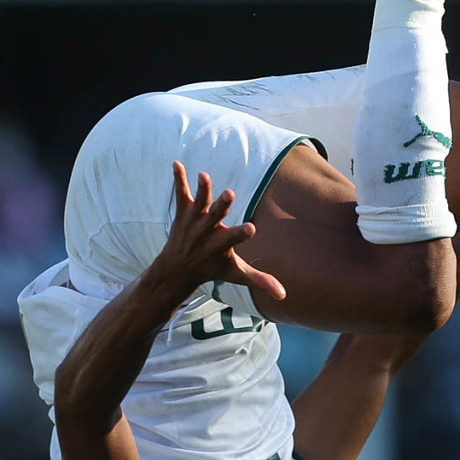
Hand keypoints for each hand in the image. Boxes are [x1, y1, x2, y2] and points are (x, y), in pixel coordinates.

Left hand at [149, 162, 285, 302]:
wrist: (177, 268)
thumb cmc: (212, 269)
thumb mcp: (236, 275)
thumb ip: (259, 280)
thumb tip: (283, 295)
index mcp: (221, 245)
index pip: (234, 238)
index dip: (242, 233)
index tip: (252, 228)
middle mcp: (206, 232)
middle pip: (215, 216)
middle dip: (221, 205)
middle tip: (229, 194)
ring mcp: (193, 220)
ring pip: (198, 203)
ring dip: (202, 190)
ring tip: (203, 175)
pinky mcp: (183, 211)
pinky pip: (181, 193)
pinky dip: (178, 179)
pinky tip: (176, 163)